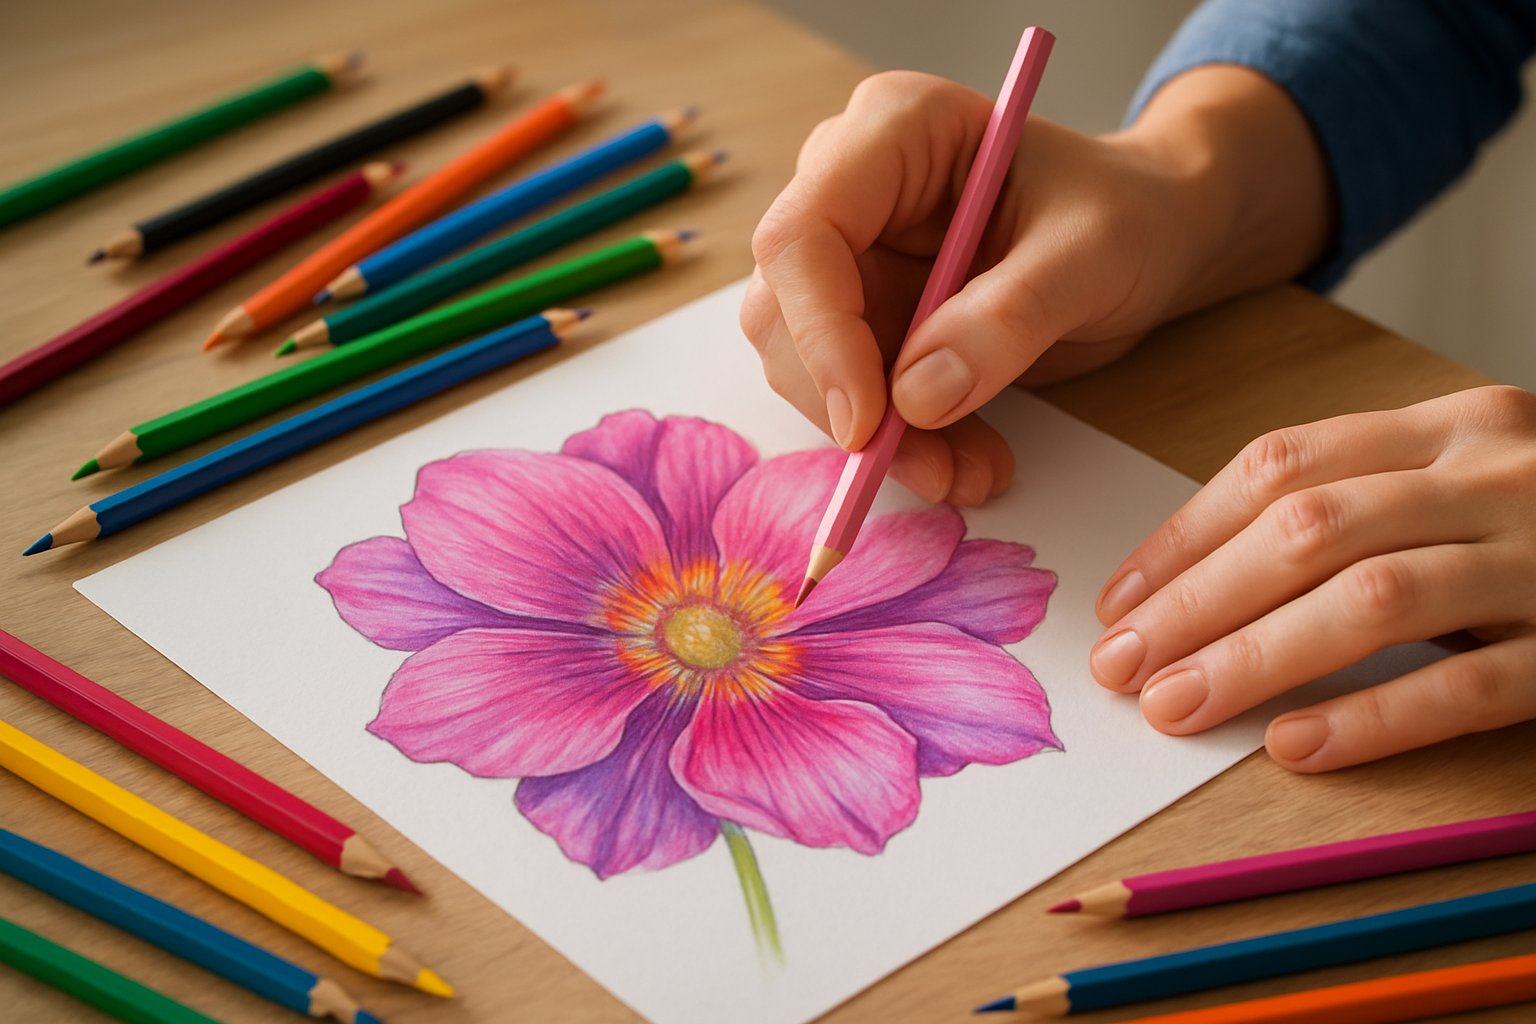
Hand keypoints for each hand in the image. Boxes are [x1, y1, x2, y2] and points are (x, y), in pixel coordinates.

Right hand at [741, 65, 1328, 504]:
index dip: (820, 333)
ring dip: (880, 441)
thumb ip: (1008, 318)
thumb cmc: (1129, 214)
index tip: (871, 422)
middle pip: (785, 311)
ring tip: (972, 472)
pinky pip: (852, 399)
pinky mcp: (867, 320)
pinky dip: (904, 447)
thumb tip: (916, 397)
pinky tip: (969, 462)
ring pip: (808, 368)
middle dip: (850, 406)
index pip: (802, 234)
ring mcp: (852, 259)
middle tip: (934, 469)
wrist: (1153, 237)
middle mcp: (850, 189)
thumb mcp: (1093, 256)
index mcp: (894, 132)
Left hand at [1091, 386, 1535, 770]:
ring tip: (1177, 709)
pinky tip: (1298, 746)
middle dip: (1197, 602)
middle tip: (1120, 668)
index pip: (1279, 464)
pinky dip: (1378, 715)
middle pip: (1308, 528)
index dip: (1184, 536)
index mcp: (1447, 423)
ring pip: (1376, 595)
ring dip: (1258, 655)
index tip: (1117, 602)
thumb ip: (1354, 505)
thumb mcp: (1459, 479)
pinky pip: (1475, 682)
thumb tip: (1191, 586)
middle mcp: (1494, 470)